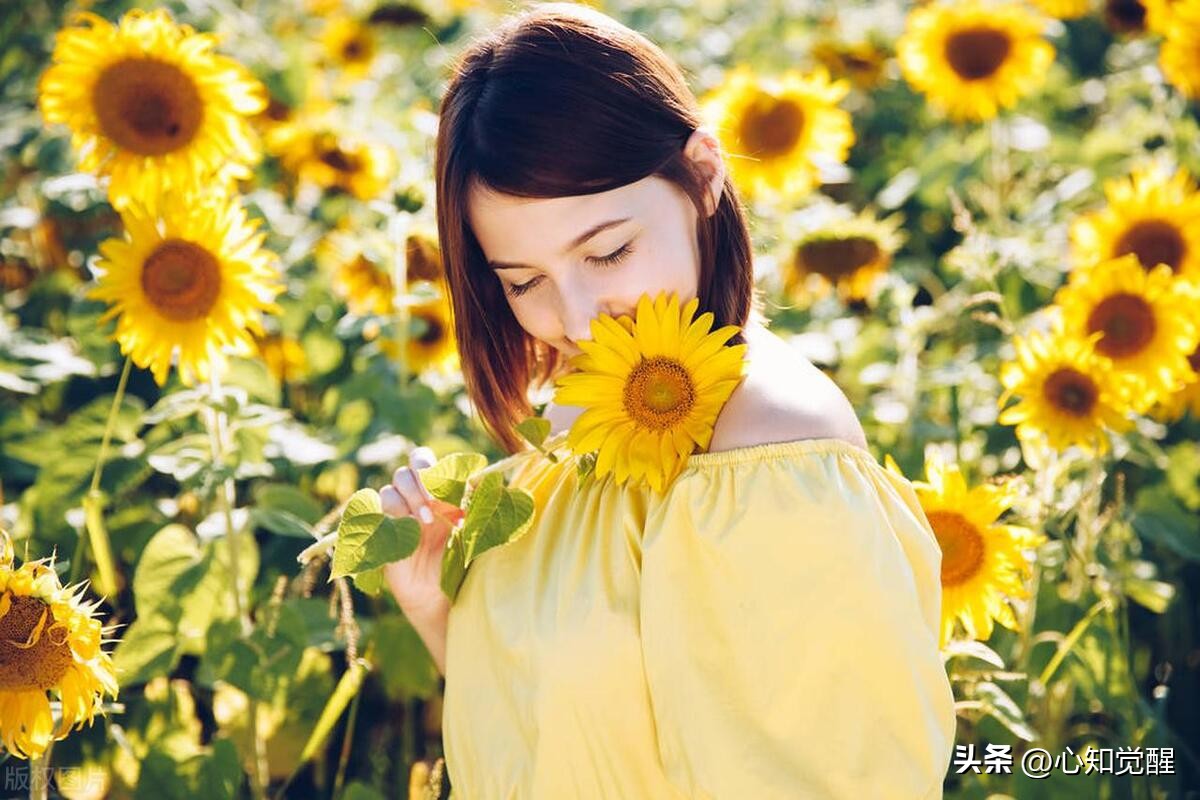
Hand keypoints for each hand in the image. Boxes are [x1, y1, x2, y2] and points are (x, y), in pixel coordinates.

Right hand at [379, 446, 465, 614]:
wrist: (439, 594)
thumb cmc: (458, 560)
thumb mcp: (472, 528)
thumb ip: (477, 502)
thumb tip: (489, 477)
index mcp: (433, 491)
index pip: (421, 460)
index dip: (426, 465)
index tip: (440, 480)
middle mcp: (412, 500)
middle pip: (405, 472)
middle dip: (419, 483)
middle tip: (434, 502)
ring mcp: (397, 515)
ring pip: (390, 488)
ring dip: (409, 499)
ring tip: (426, 521)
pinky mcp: (383, 532)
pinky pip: (378, 511)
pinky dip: (394, 513)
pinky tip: (410, 528)